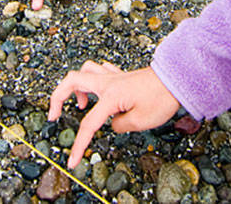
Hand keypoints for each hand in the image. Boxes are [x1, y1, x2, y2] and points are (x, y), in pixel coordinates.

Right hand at [48, 62, 179, 167]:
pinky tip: (98, 91)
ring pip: (84, 71)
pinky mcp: (122, 76)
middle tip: (53, 114)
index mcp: (110, 96)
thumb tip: (112, 123)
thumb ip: (120, 126)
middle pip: (72, 81)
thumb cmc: (161, 99)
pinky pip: (100, 71)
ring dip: (76, 87)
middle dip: (57, 97)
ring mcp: (114, 76)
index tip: (72, 160)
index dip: (79, 145)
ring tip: (81, 104)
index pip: (89, 124)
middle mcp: (108, 83)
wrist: (176, 79)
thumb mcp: (141, 121)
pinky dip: (94, 80)